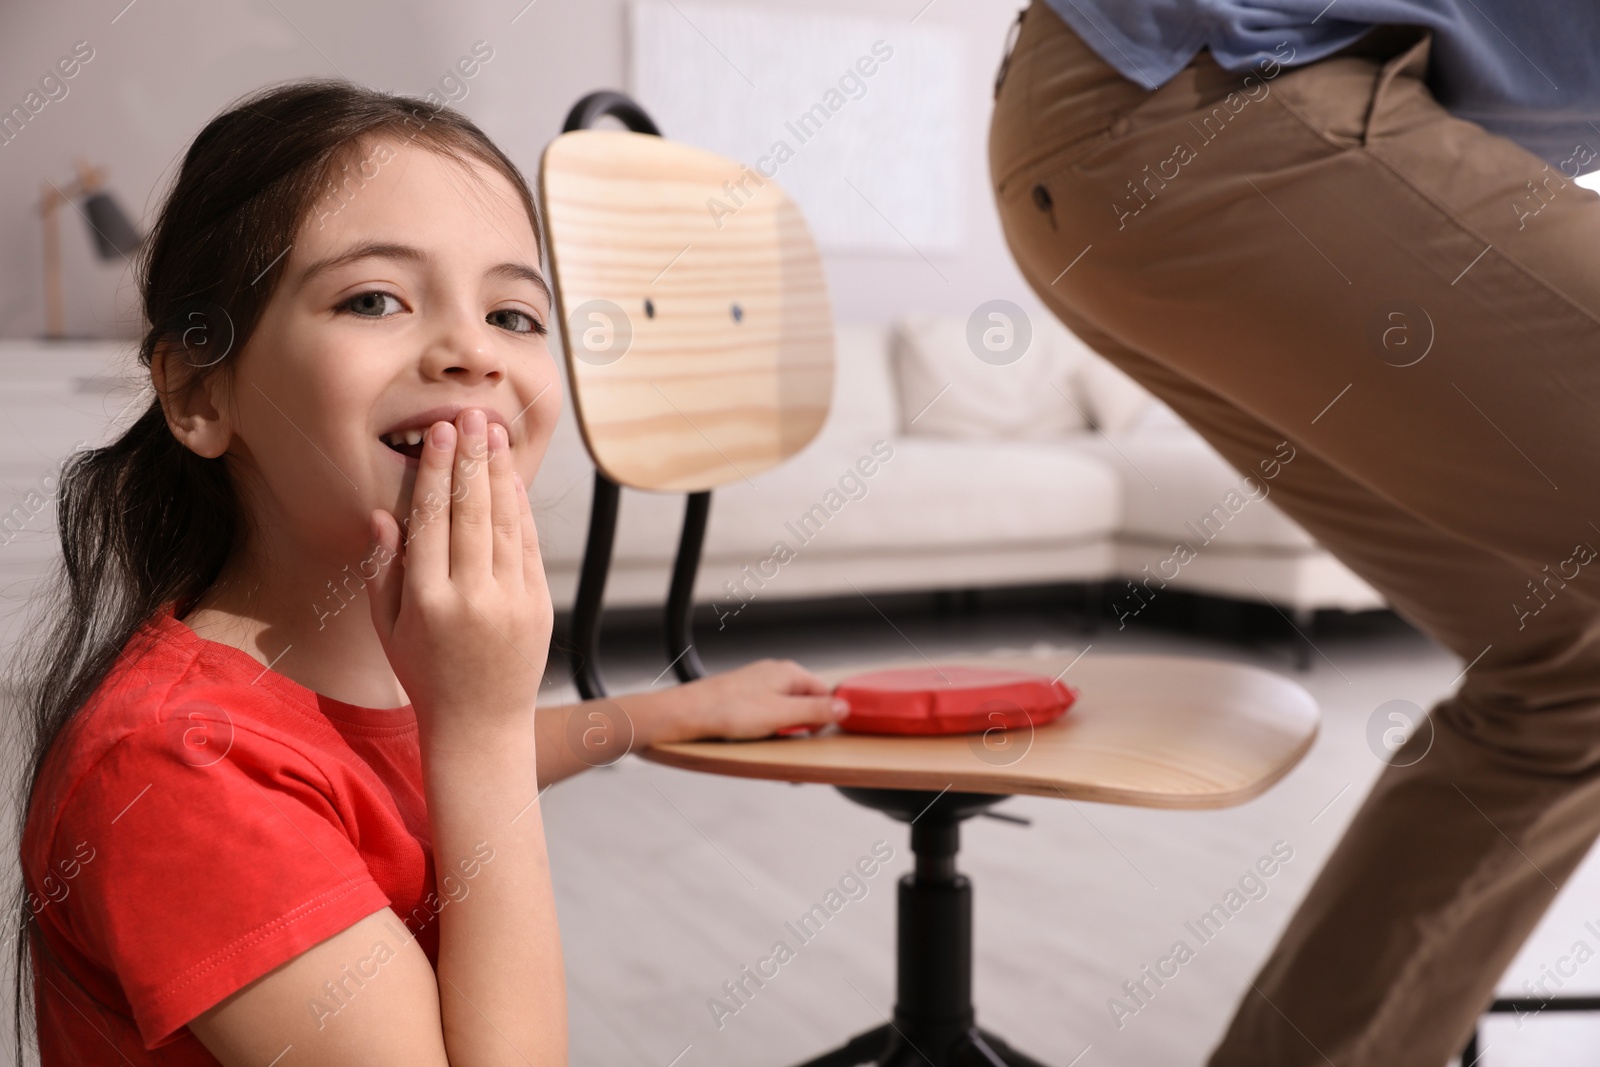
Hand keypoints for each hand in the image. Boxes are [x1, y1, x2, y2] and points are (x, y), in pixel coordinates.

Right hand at [366, 409, 551, 744]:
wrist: (481, 725)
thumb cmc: (425, 674)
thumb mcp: (388, 629)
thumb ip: (382, 571)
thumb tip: (383, 514)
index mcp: (428, 602)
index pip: (432, 521)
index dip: (437, 473)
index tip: (439, 434)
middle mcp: (473, 598)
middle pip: (472, 513)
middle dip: (471, 459)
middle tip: (470, 416)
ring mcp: (511, 601)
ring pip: (506, 523)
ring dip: (500, 473)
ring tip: (493, 434)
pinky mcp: (539, 605)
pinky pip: (529, 546)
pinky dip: (521, 509)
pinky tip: (512, 479)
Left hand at [651, 659, 849, 742]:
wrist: (687, 713)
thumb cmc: (728, 711)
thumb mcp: (781, 715)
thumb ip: (815, 711)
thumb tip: (845, 708)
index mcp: (789, 673)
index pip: (825, 693)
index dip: (824, 717)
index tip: (814, 737)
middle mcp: (776, 674)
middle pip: (805, 702)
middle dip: (802, 727)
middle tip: (789, 744)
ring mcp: (759, 685)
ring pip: (786, 710)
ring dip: (784, 730)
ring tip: (769, 741)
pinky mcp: (745, 697)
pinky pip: (767, 714)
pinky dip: (767, 728)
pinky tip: (755, 737)